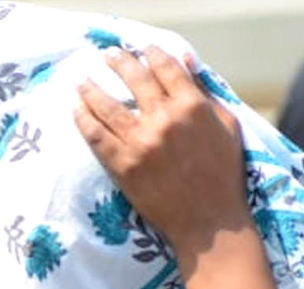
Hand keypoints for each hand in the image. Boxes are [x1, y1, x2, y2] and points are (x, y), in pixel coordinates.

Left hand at [73, 46, 249, 274]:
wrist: (209, 223)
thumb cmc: (223, 175)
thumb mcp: (227, 127)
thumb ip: (206, 94)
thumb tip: (185, 63)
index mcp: (192, 106)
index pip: (165, 68)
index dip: (151, 55)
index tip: (142, 50)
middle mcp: (164, 119)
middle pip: (134, 79)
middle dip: (118, 63)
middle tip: (108, 57)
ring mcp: (140, 142)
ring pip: (107, 106)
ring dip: (91, 89)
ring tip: (82, 82)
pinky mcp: (123, 165)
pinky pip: (95, 136)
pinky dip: (83, 120)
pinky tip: (77, 111)